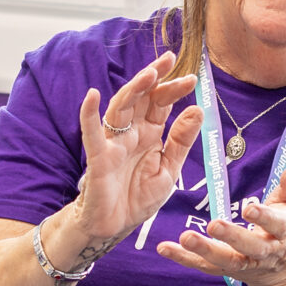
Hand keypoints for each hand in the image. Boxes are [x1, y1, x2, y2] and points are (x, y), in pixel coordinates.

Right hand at [69, 52, 203, 246]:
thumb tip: (197, 110)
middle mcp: (131, 133)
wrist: (114, 226)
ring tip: (148, 74)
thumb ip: (181, 141)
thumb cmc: (137, 197)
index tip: (193, 79)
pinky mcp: (98, 158)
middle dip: (155, 78)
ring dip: (133, 89)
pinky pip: (91, 134)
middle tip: (169, 59)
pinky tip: (91, 96)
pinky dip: (88, 114)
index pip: (161, 104)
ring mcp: (113, 143)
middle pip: (142, 98)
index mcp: (149, 134)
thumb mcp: (169, 169)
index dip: (174, 89)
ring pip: (121, 108)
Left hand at [156, 162, 285, 285]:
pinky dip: (184, 259)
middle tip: (213, 225)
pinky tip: (165, 248)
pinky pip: (205, 266)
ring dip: (204, 251)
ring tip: (185, 238)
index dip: (264, 217)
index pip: (276, 225)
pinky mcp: (228, 270)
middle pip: (249, 248)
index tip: (249, 208)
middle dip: (232, 237)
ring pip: (225, 261)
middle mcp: (265, 252)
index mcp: (284, 233)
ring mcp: (246, 264)